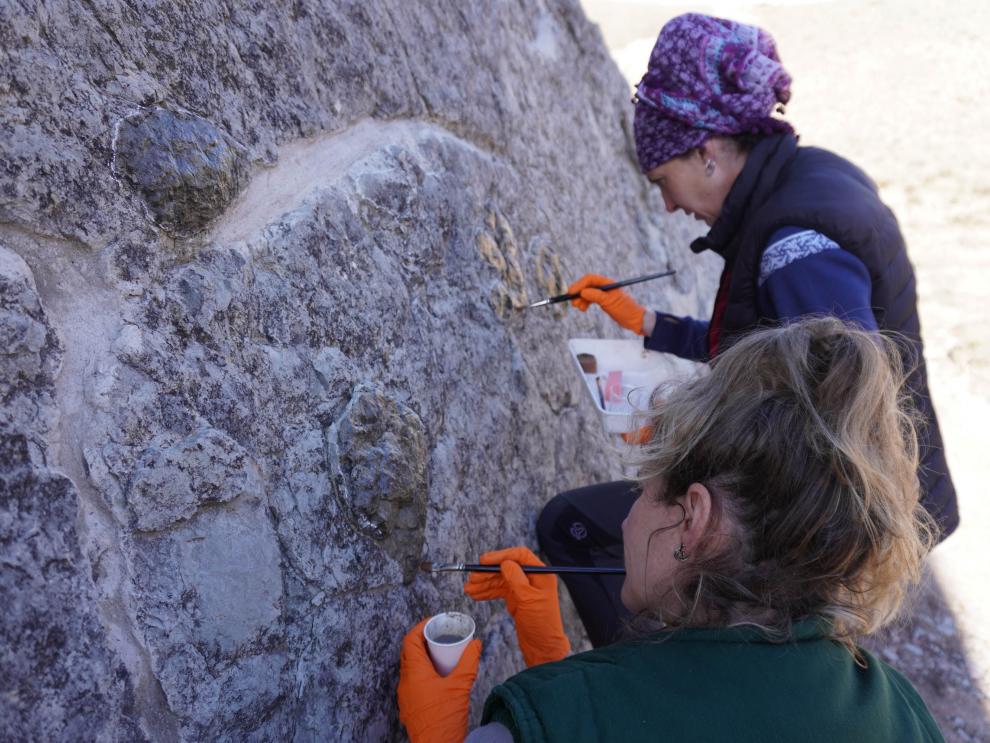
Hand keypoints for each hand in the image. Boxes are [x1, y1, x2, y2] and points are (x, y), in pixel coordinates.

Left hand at [398, 618, 481, 742]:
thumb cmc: (446, 718)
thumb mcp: (461, 686)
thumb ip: (469, 662)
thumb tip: (476, 643)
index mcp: (414, 673)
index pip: (410, 640)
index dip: (421, 627)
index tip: (435, 622)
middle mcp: (405, 681)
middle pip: (409, 652)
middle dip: (423, 640)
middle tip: (440, 635)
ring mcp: (405, 695)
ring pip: (410, 667)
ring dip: (423, 657)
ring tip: (441, 653)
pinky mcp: (410, 705)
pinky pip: (413, 680)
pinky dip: (423, 671)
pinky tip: (438, 675)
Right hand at [463, 547, 570, 666]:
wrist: (543, 647)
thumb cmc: (542, 624)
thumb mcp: (528, 599)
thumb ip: (516, 579)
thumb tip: (505, 563)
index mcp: (540, 574)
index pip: (519, 556)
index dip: (501, 555)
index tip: (484, 560)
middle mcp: (532, 578)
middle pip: (506, 567)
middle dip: (488, 572)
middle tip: (472, 578)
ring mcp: (523, 588)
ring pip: (500, 579)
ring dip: (484, 583)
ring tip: (469, 589)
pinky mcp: (516, 598)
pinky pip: (499, 590)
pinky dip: (488, 592)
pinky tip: (476, 595)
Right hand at [568, 274, 646, 335]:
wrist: (635, 320)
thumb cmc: (625, 310)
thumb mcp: (609, 302)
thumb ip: (596, 296)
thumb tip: (583, 292)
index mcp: (608, 283)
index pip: (590, 279)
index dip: (579, 285)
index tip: (571, 293)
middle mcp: (605, 286)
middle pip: (587, 285)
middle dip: (578, 293)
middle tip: (573, 303)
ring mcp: (604, 294)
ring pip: (587, 293)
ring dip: (581, 299)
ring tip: (578, 307)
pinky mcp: (603, 301)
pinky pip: (590, 299)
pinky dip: (585, 303)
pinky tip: (583, 309)